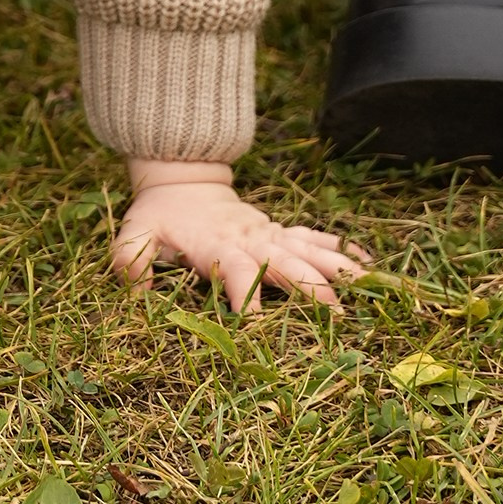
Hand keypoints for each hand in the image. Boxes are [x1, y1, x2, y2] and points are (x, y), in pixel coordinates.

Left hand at [111, 159, 369, 312]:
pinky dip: (343, 251)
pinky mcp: (281, 232)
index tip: (256, 321)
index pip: (235, 268)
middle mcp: (252, 239)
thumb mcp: (136, 234)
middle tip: (338, 315)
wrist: (183, 182)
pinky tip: (370, 266)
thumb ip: (132, 258)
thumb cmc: (159, 217)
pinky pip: (316, 239)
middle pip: (287, 261)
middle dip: (311, 287)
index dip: (245, 291)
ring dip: (338, 269)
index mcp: (218, 245)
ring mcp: (271, 234)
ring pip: (310, 250)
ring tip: (369, 289)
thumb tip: (135, 286)